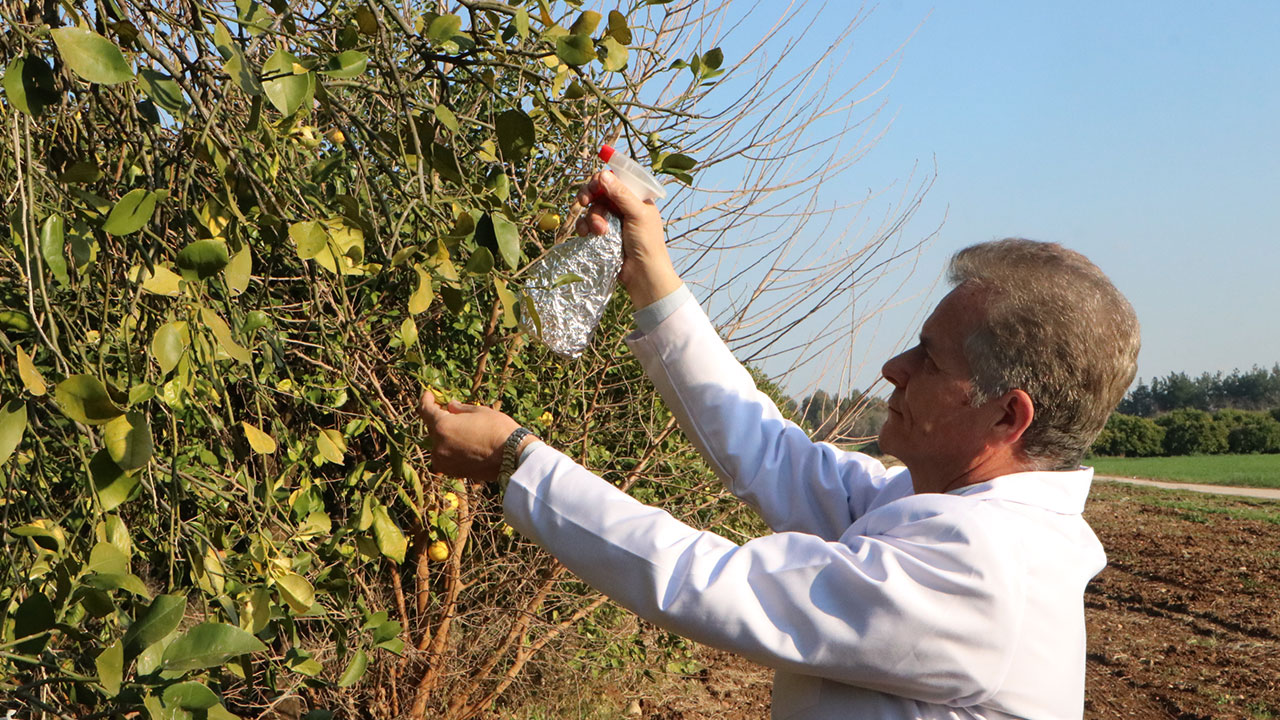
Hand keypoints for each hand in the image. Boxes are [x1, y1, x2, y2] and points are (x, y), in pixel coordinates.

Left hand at [417, 389, 519, 481]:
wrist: (513, 457)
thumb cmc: (499, 430)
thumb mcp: (480, 411)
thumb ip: (460, 409)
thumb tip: (450, 406)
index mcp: (443, 427)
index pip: (425, 410)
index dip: (426, 400)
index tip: (429, 394)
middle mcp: (439, 445)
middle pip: (432, 428)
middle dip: (438, 418)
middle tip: (448, 410)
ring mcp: (444, 461)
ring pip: (438, 444)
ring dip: (444, 435)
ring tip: (460, 429)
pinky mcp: (453, 472)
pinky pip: (445, 457)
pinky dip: (450, 449)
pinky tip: (464, 443)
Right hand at [574, 171, 682, 307]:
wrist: (642, 273)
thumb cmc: (647, 242)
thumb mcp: (637, 214)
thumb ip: (621, 194)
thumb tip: (603, 175)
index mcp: (635, 197)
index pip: (615, 180)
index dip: (601, 180)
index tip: (594, 187)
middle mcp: (622, 206)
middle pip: (599, 191)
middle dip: (590, 196)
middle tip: (583, 201)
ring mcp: (612, 220)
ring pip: (592, 208)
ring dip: (591, 218)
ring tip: (600, 231)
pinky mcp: (602, 234)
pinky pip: (586, 223)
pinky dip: (584, 227)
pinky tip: (586, 234)